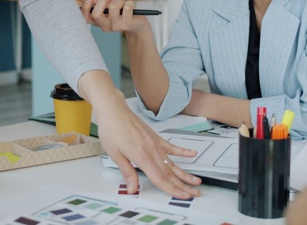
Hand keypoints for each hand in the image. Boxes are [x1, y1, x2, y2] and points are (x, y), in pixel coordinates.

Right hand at [73, 0, 148, 33]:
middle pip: (96, 15)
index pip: (84, 18)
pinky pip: (126, 8)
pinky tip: (130, 7)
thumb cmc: (118, 12)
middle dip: (102, 2)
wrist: (136, 23)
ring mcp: (115, 27)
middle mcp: (104, 26)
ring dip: (118, 1)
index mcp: (96, 21)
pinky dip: (129, 3)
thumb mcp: (104, 5)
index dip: (85, 7)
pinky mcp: (127, 24)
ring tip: (121, 4)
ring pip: (112, 9)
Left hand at [78, 71, 200, 197]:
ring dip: (185, 173)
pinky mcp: (155, 137)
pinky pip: (171, 146)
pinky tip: (191, 153)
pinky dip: (182, 151)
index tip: (183, 196)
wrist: (113, 109)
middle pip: (170, 173)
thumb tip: (132, 188)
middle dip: (183, 185)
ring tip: (196, 181)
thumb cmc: (111, 128)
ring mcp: (155, 143)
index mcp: (141, 156)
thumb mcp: (114, 154)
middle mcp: (151, 150)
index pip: (160, 178)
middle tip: (195, 193)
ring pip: (172, 162)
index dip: (173, 189)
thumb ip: (127, 172)